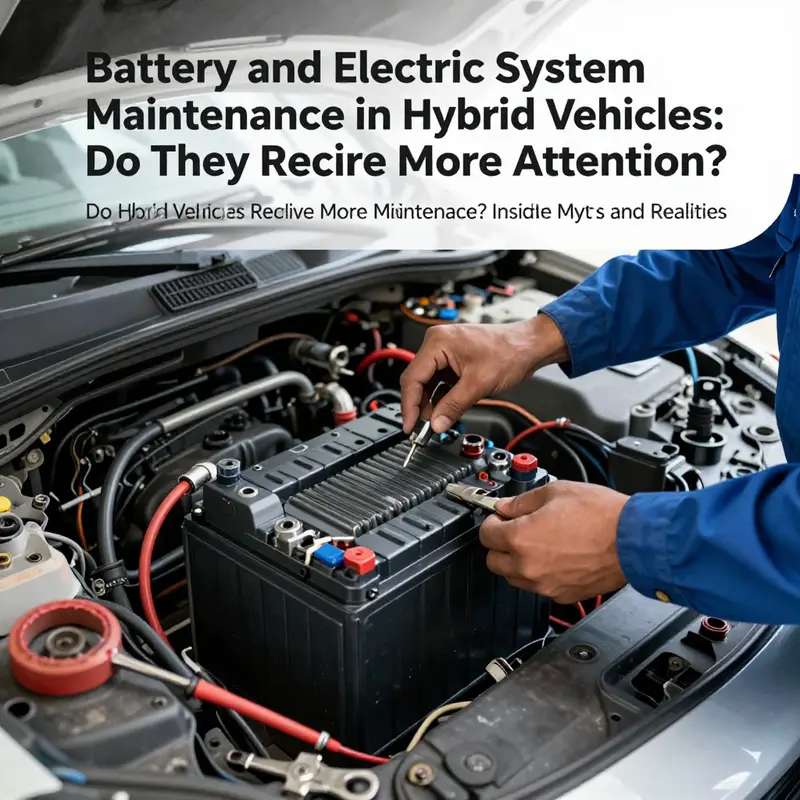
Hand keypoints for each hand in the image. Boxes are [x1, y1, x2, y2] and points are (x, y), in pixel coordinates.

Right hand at [400, 314, 567, 433]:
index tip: (410, 426)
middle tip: (422, 429)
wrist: (530, 346)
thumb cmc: (511, 351)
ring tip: (436, 422)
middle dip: (420, 406)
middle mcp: (437, 343)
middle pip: (417, 380)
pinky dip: (441, 398)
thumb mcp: (478, 384)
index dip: (409, 406)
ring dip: (431, 404)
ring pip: (428, 383)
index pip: (412, 378)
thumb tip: (436, 424)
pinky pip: (440, 381)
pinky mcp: (453, 360)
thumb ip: (453, 406)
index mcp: (438, 342)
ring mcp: (445, 351)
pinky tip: (445, 411)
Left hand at [479, 481, 629, 602]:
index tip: (501, 517)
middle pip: (493, 561)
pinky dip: (539, 574)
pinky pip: (538, 587)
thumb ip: (522, 501)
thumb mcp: (555, 492)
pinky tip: (555, 556)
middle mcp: (528, 566)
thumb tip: (505, 507)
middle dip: (500, 544)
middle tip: (515, 529)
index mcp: (520, 538)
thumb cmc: (601, 515)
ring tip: (539, 543)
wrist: (634, 540)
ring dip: (517, 561)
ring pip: (513, 577)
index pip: (486, 534)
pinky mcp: (562, 595)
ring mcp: (544, 585)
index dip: (492, 522)